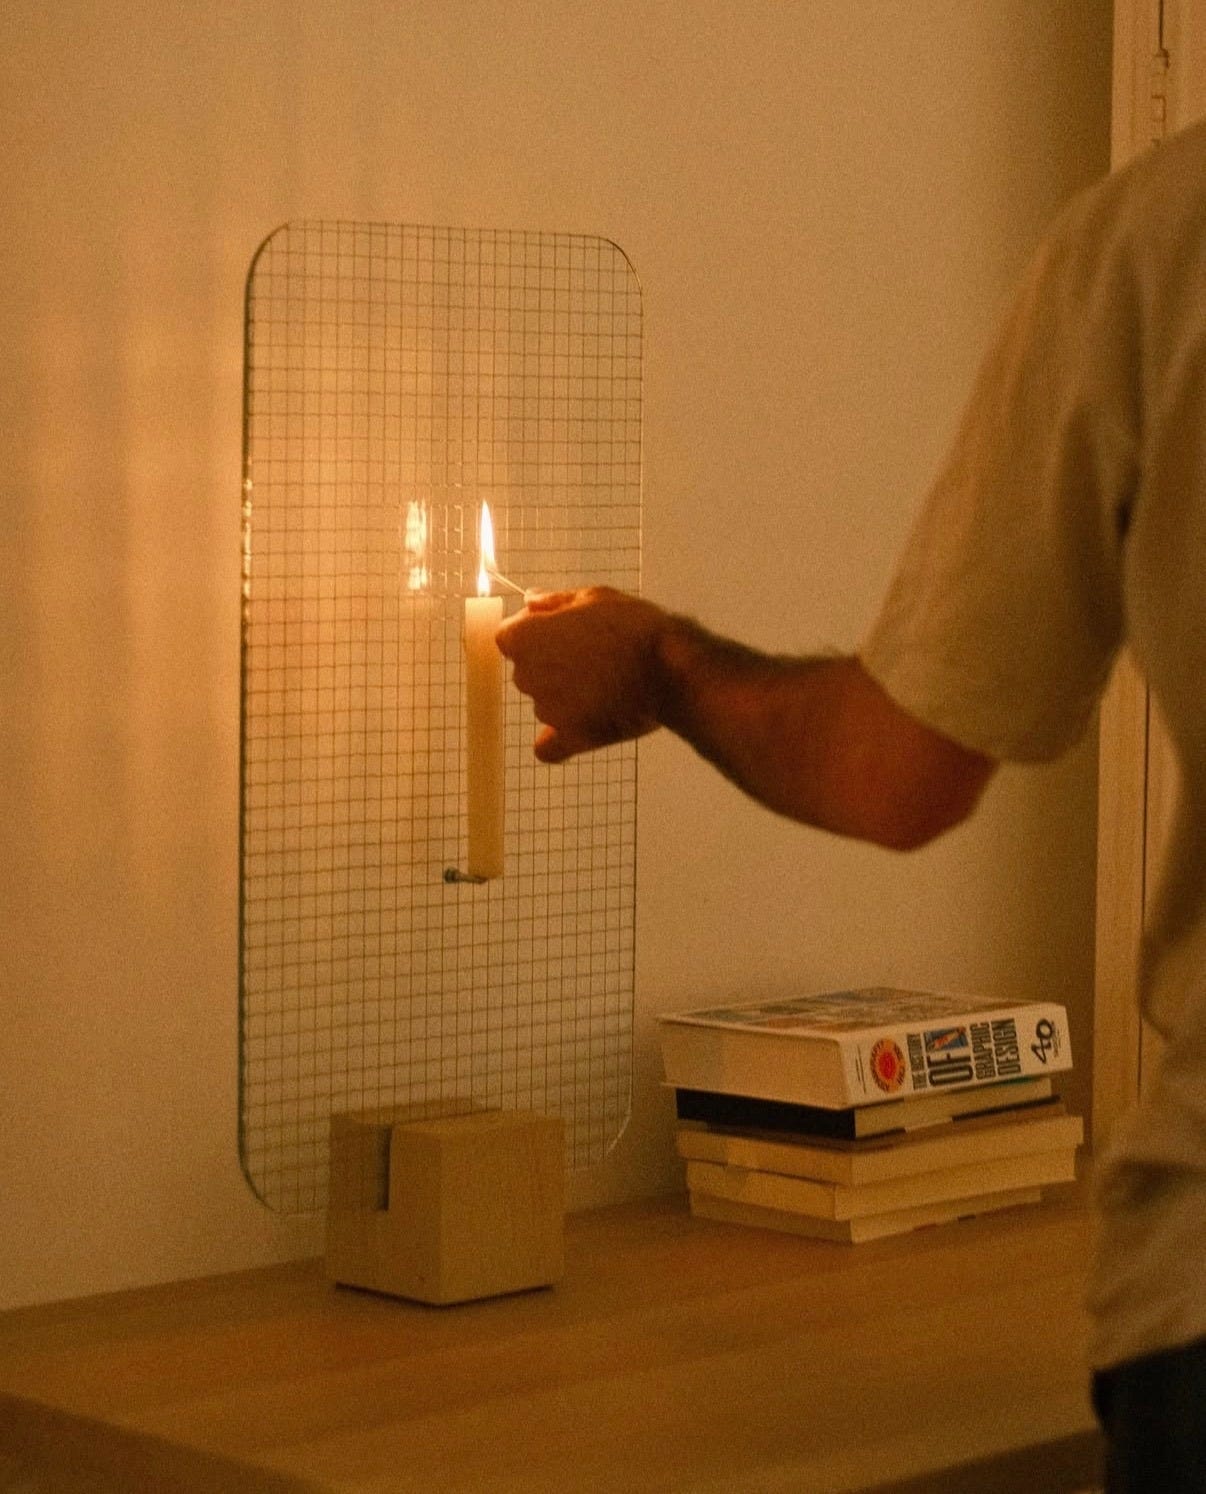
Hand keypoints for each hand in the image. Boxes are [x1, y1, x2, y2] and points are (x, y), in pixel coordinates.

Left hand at [495, 586, 666, 761]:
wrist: (668, 670)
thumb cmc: (633, 628)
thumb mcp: (594, 597)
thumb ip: (555, 601)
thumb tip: (531, 601)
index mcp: (524, 638)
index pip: (509, 635)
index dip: (534, 630)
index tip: (560, 628)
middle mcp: (527, 677)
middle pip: (526, 670)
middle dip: (550, 662)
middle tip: (590, 654)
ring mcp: (547, 711)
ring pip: (544, 702)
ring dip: (564, 694)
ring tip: (604, 682)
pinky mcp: (571, 737)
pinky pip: (549, 747)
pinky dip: (558, 738)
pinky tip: (578, 725)